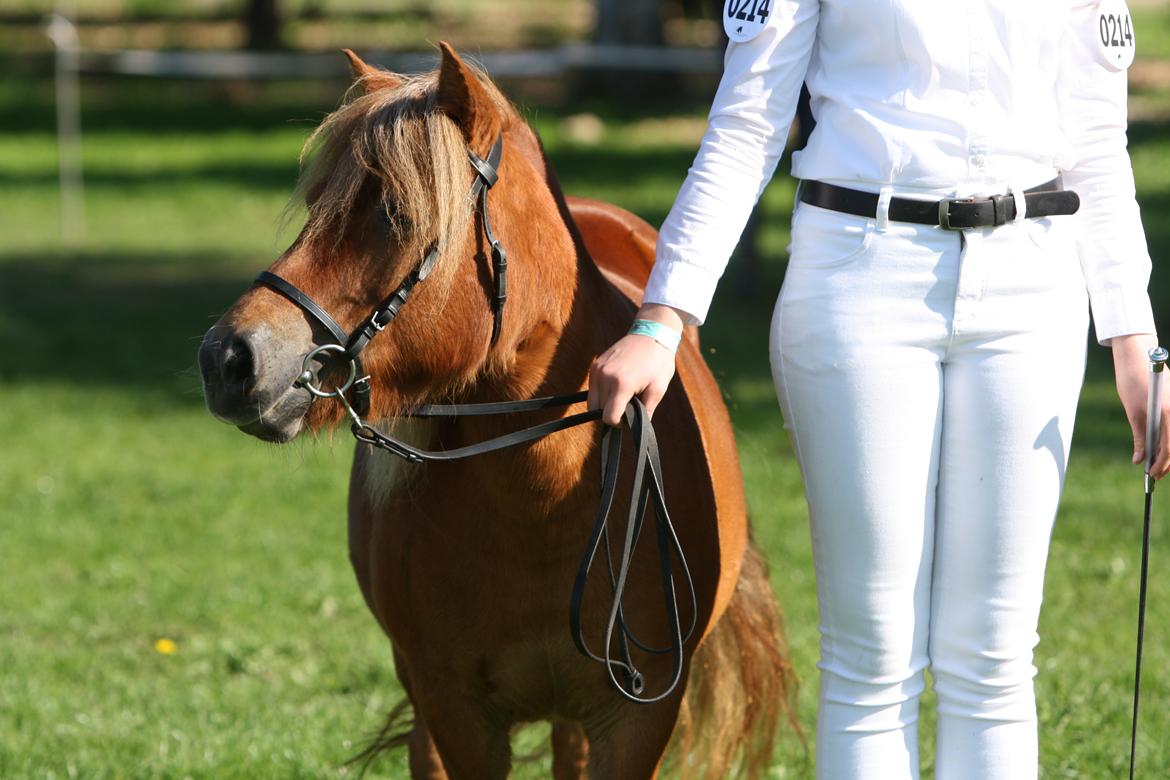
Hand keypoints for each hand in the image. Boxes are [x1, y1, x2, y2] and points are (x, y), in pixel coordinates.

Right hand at [588, 304, 684, 426]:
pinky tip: (617, 387)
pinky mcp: (595, 365)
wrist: (651, 333)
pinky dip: (601, 393)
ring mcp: (597, 370)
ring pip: (592, 402)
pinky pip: (592, 389)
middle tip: (629, 405)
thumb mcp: (658, 389)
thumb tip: (635, 428)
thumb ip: (646, 412)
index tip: (629, 418)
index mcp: (622, 384)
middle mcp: (605, 376)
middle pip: (599, 411)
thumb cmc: (658, 362)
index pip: (609, 417)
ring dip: (605, 404)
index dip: (619, 424)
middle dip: (613, 413)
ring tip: (623, 396)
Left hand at [1112, 333, 1169, 479]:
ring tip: (1157, 465)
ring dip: (1169, 452)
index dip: (1161, 463)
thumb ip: (1139, 437)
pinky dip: (1169, 440)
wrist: (1138, 357)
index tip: (1152, 475)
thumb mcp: (1133, 412)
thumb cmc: (1132, 383)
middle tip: (1154, 475)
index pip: (1169, 446)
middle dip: (1166, 462)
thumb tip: (1139, 460)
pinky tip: (1160, 449)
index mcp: (1169, 412)